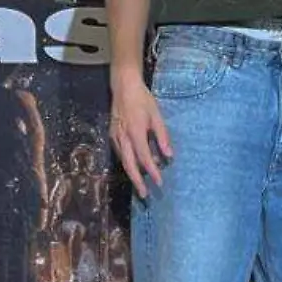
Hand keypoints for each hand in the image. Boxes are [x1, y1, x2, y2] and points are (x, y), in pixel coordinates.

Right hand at [109, 80, 172, 196]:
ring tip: (142, 183)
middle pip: (129, 165)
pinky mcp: (112, 135)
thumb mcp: (157, 116)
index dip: (152, 172)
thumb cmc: (143, 100)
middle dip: (137, 181)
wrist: (123, 87)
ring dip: (133, 173)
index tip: (159, 183)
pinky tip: (136, 166)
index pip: (144, 157)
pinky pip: (120, 153)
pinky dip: (128, 162)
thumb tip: (169, 156)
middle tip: (145, 195)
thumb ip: (162, 137)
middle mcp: (123, 137)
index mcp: (135, 132)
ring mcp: (115, 137)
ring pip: (123, 160)